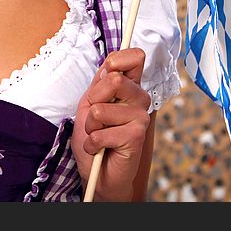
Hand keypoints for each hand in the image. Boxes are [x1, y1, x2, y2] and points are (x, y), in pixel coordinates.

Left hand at [71, 47, 150, 200]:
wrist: (98, 173)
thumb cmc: (94, 137)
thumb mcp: (89, 104)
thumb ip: (99, 84)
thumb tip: (110, 64)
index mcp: (129, 87)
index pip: (134, 57)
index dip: (117, 60)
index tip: (108, 71)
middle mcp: (139, 99)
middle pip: (114, 78)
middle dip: (93, 100)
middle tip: (96, 117)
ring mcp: (140, 117)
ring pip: (100, 109)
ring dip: (90, 126)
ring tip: (98, 135)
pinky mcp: (137, 136)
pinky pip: (100, 132)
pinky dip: (92, 144)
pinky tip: (100, 149)